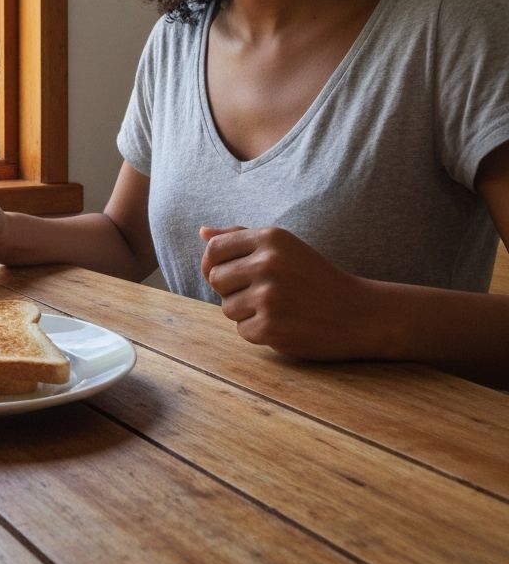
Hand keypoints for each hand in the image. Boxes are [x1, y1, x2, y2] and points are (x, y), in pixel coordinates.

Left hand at [199, 225, 381, 359]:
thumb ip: (241, 237)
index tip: (227, 273)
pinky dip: (258, 332)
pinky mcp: (272, 328)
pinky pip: (242, 330)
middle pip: (215, 279)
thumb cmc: (317, 278)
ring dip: (245, 312)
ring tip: (276, 308)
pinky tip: (283, 324)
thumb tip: (202, 232)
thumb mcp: (285, 247)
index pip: (214, 249)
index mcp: (270, 238)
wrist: (362, 314)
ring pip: (226, 307)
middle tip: (261, 293)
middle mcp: (268, 264)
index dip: (212, 263)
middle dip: (231, 289)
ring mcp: (270, 297)